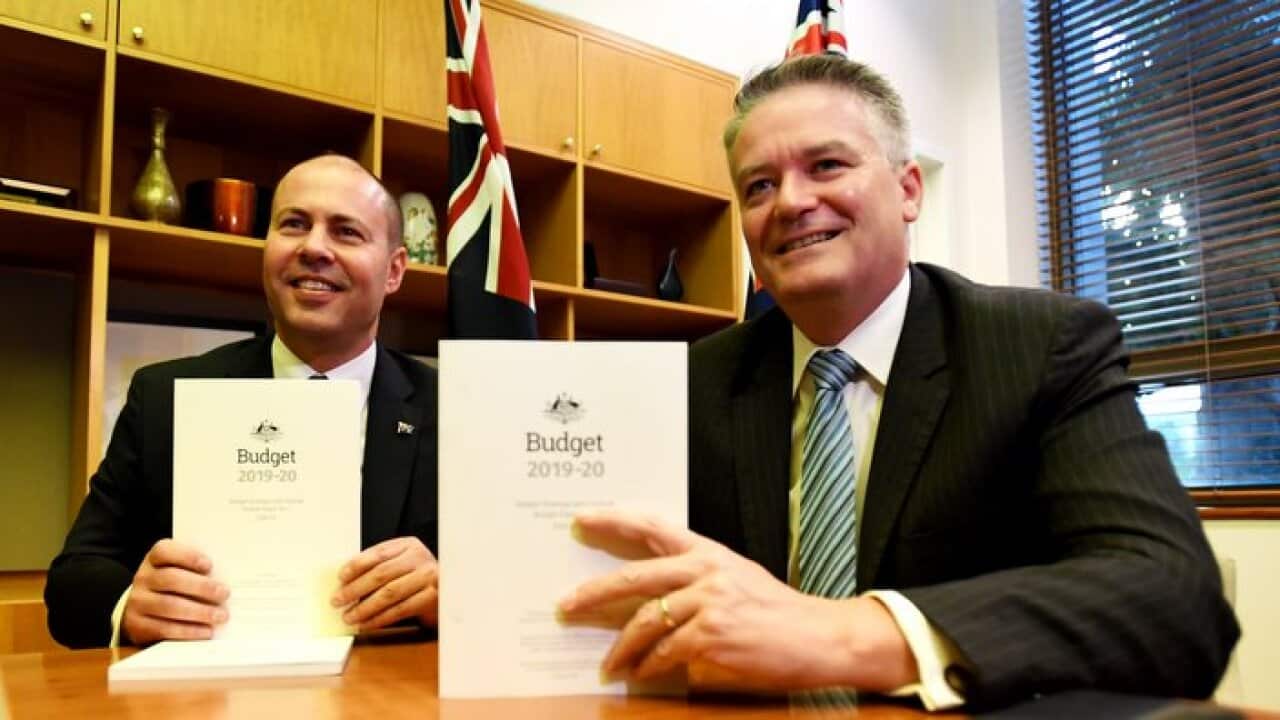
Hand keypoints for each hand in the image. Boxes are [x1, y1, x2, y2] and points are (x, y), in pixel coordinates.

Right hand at [122, 539, 228, 645]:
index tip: (209, 565)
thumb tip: (227, 577)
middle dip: (201, 587)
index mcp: (155, 559)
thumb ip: (197, 570)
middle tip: (224, 594)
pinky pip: (164, 628)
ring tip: (220, 616)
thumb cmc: (172, 586)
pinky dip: (188, 631)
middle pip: (171, 579)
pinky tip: (205, 631)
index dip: (187, 556)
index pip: (165, 551)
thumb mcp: (179, 571)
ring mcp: (138, 602)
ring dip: (198, 612)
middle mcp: (143, 578)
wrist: (141, 611)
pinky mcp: (138, 625)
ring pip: (168, 605)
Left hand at [332, 536, 437, 630]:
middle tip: (338, 600)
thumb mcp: (401, 564)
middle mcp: (420, 558)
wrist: (450, 592)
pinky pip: (400, 610)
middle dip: (356, 589)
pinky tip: (367, 624)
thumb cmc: (416, 578)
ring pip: (389, 593)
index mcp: (408, 545)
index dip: (357, 565)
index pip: (378, 553)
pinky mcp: (431, 598)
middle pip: (382, 574)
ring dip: (365, 607)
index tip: (340, 578)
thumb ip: (379, 567)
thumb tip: (345, 582)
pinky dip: (380, 619)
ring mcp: (428, 578)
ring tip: (349, 616)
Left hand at [557, 510, 916, 692]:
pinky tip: (640, 675)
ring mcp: (708, 602)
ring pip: (644, 622)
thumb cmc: (778, 613)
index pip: (653, 526)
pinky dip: (648, 667)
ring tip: (608, 664)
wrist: (819, 637)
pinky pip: (665, 653)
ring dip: (620, 649)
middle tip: (565, 606)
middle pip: (634, 578)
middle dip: (592, 593)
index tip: (581, 519)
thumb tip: (652, 599)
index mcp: (709, 552)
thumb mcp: (738, 579)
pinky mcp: (712, 635)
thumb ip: (697, 580)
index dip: (613, 520)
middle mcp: (705, 570)